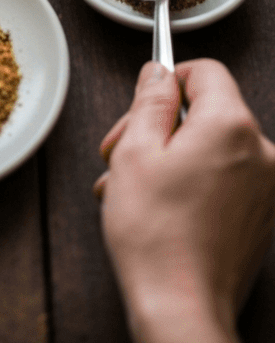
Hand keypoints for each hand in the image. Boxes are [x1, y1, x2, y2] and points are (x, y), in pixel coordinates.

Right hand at [96, 59, 274, 342]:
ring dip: (170, 158)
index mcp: (231, 126)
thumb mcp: (135, 150)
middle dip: (160, 127)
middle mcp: (260, 152)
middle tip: (120, 153)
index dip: (168, 81)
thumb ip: (150, 100)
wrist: (182, 308)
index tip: (143, 105)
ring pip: (211, 147)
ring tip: (131, 189)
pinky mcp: (261, 217)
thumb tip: (159, 73)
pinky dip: (192, 182)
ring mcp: (265, 188)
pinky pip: (224, 178)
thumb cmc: (156, 235)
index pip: (205, 71)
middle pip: (206, 111)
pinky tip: (158, 207)